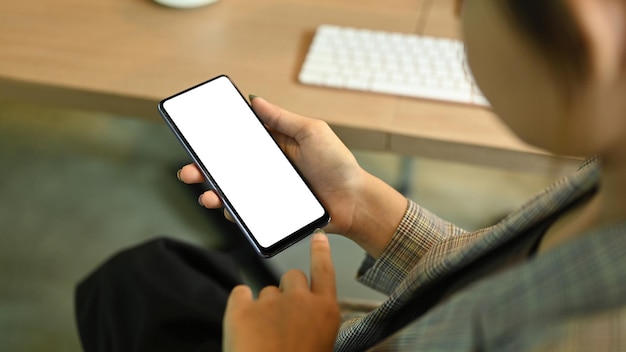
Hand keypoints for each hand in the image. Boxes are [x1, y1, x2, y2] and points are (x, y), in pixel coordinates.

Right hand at [178, 97, 363, 236]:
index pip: (240, 139)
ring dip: (213, 191)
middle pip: (229, 166)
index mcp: (275, 145)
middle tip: (189, 170)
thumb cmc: (338, 165)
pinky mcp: (273, 211)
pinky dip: (234, 212)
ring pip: (233, 190)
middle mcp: (268, 167)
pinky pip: (248, 212)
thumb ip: (283, 118)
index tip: (198, 137)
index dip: (218, 138)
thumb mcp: (312, 132)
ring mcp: (269, 190)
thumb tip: (255, 100)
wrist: (354, 202)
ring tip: (206, 193)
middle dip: (204, 168)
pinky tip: (228, 209)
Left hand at [222, 231, 339, 351]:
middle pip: (293, 276)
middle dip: (287, 291)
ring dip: (263, 307)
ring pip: (266, 290)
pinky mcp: (241, 308)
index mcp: (325, 311)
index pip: (325, 270)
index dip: (321, 253)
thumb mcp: (321, 345)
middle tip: (281, 318)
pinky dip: (240, 307)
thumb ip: (315, 324)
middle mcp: (301, 300)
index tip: (318, 237)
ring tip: (262, 337)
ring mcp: (270, 302)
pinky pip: (240, 293)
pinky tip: (243, 327)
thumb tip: (305, 318)